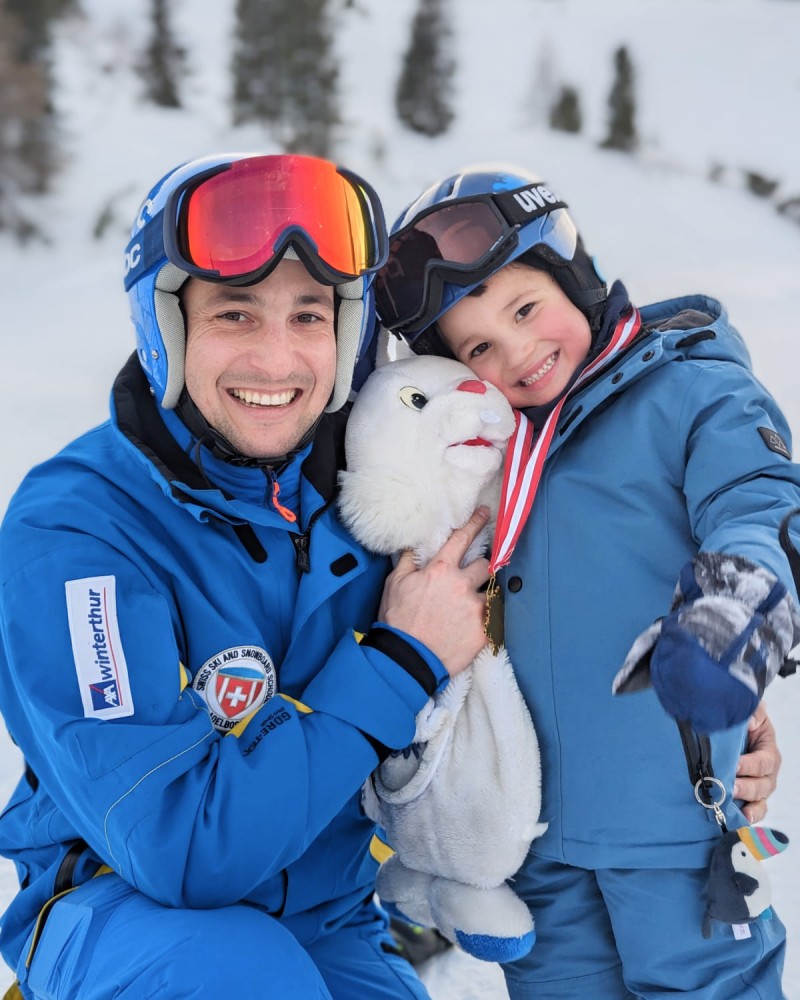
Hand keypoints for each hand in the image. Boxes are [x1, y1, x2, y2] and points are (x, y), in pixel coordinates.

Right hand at [378, 508, 490, 676]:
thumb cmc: (398, 621)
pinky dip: (483, 620)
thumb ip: (408, 562)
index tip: (485, 514)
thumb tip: (414, 546)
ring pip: (489, 593)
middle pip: (485, 565)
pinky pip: (491, 618)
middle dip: (480, 569)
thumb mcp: (394, 584)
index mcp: (441, 570)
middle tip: (470, 579)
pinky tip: (468, 627)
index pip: (463, 539)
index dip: (475, 523)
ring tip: (466, 609)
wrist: (407, 659)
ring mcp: (475, 609)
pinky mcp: (484, 631)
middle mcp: (462, 585)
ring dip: (480, 597)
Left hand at [734, 704, 781, 824]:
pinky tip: (739, 822)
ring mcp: (759, 789)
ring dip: (748, 807)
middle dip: (746, 788)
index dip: (750, 765)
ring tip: (736, 809)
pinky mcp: (749, 799)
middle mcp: (767, 774)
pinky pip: (754, 812)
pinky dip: (748, 818)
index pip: (763, 762)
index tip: (734, 765)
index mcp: (768, 753)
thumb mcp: (752, 714)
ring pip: (759, 802)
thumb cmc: (744, 725)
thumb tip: (750, 720)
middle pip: (762, 786)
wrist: (733, 736)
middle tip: (730, 787)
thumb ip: (755, 713)